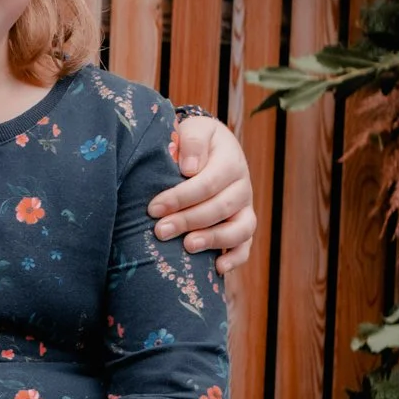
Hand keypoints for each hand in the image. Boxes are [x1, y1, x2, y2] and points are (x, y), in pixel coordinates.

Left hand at [152, 113, 255, 275]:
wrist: (210, 147)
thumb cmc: (194, 142)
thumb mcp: (194, 130)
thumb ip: (192, 142)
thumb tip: (190, 168)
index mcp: (230, 162)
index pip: (207, 183)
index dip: (180, 198)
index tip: (153, 208)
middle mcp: (242, 187)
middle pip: (220, 208)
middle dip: (188, 221)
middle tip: (160, 231)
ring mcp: (245, 209)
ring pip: (240, 230)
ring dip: (213, 240)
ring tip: (188, 246)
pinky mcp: (243, 226)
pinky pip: (245, 246)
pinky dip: (235, 259)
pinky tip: (217, 269)